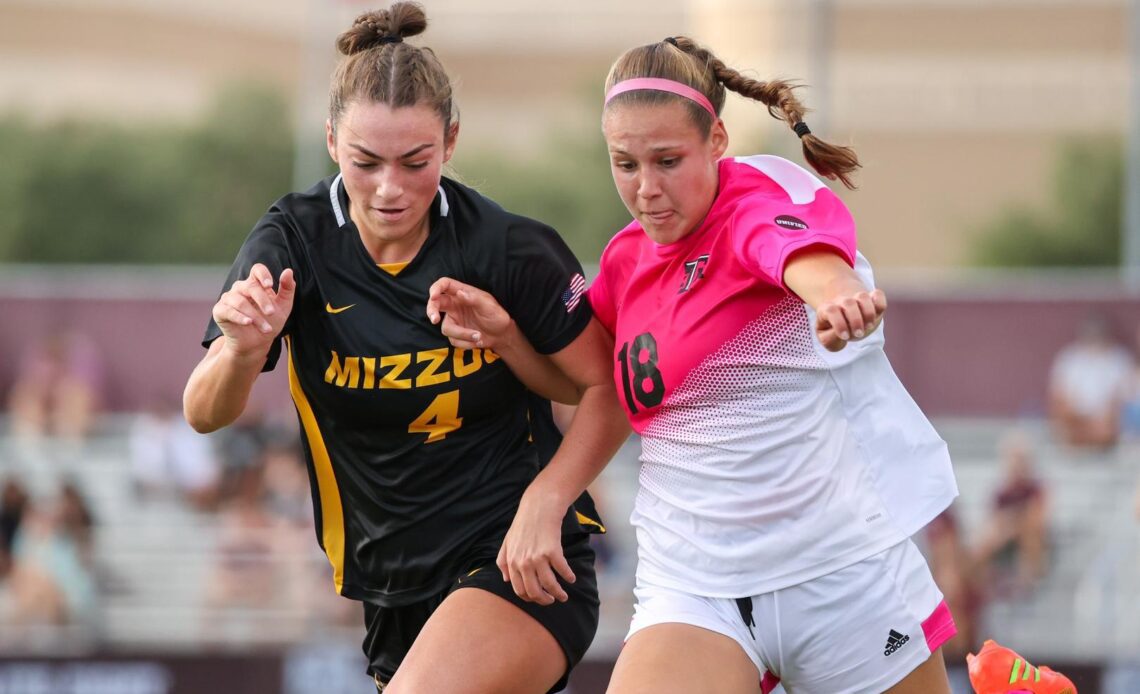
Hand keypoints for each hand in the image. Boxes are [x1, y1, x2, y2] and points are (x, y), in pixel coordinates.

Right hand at [212, 264, 295, 358]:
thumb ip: (287, 289)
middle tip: (272, 313)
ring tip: (266, 328)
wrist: (257, 343)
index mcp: (255, 284)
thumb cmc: (270, 322)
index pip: (257, 270)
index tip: (269, 285)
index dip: (263, 275)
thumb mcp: (284, 307)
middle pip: (250, 286)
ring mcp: (228, 299)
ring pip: (240, 301)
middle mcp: (240, 288)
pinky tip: (248, 323)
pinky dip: (239, 317)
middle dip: (263, 300)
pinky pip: (228, 311)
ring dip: (255, 316)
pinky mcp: (220, 311)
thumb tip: (288, 271)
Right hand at [427, 277, 511, 349]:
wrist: (502, 335)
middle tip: (434, 319)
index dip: (436, 288)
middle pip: (435, 304)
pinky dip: (466, 343)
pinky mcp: (456, 334)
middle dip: (432, 311)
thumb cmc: (496, 316)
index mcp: (462, 293)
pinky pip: (453, 340)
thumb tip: (459, 293)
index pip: (444, 284)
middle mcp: (454, 305)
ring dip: (462, 335)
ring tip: (479, 337)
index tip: (433, 296)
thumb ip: (474, 299)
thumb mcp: (489, 306)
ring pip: (446, 328)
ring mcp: (454, 320)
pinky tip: (478, 341)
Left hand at [496, 488, 574, 605]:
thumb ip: (503, 561)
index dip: (530, 598)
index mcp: (512, 562)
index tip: (539, 598)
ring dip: (559, 593)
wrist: (538, 507)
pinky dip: (569, 577)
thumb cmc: (523, 524)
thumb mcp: (507, 542)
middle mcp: (523, 562)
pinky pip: (562, 570)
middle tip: (551, 600)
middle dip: (544, 600)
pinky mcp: (552, 551)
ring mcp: (537, 557)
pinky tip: (572, 578)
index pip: (519, 590)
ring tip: (563, 595)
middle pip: (534, 592)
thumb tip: (505, 580)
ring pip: (549, 584)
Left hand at [814, 287, 886, 351]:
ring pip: (863, 297)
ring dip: (868, 313)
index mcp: (827, 309)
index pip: (831, 311)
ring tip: (869, 326)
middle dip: (856, 320)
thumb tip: (839, 335)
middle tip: (858, 334)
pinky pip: (877, 294)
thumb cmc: (832, 330)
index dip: (839, 324)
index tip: (845, 336)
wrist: (843, 316)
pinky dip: (879, 302)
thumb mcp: (826, 338)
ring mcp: (857, 298)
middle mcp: (842, 301)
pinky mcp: (871, 298)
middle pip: (848, 303)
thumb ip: (829, 340)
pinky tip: (878, 313)